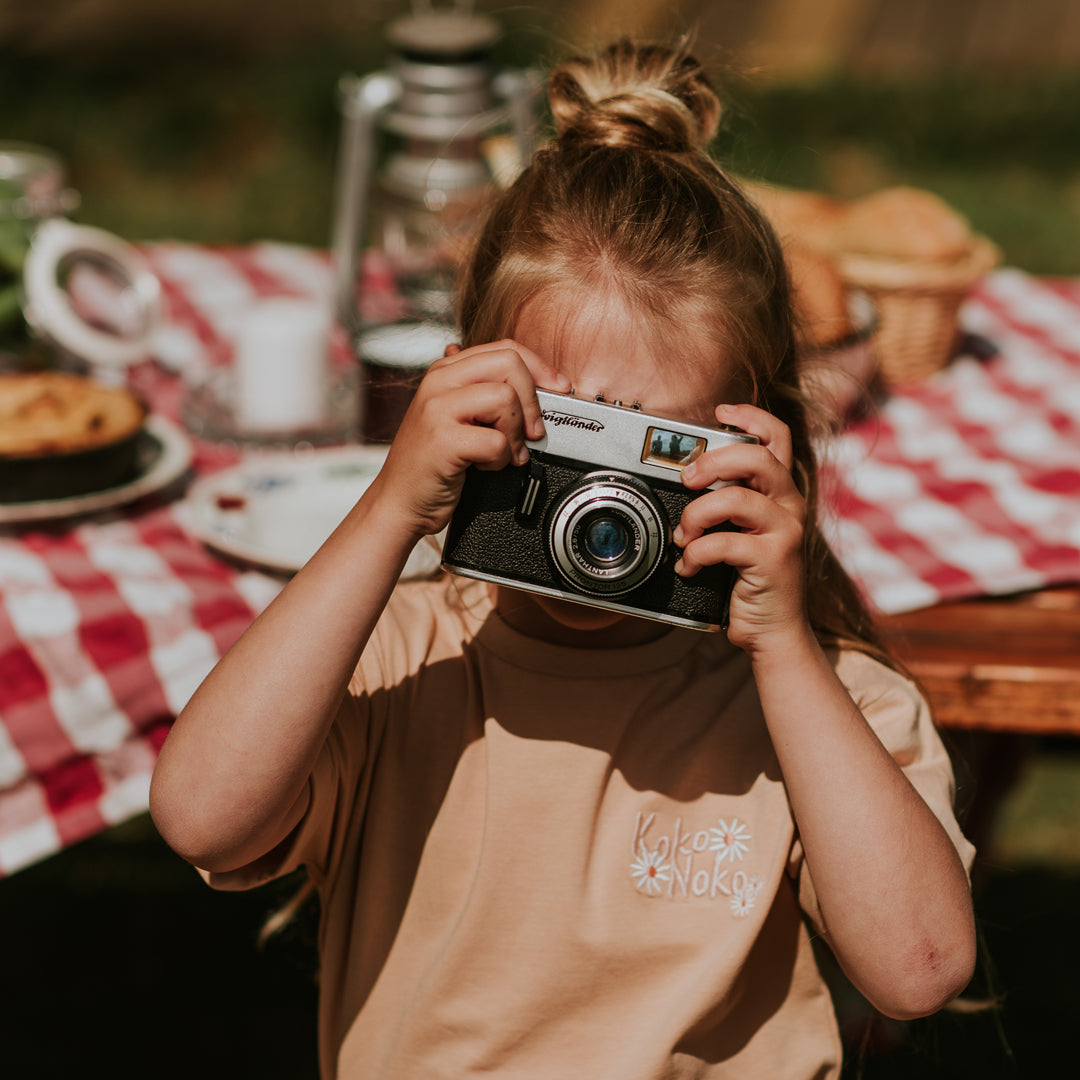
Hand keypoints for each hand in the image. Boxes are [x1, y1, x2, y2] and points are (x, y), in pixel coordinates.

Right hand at [368, 339, 570, 539]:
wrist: (399, 502)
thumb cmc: (432, 463)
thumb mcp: (456, 416)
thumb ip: (483, 392)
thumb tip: (536, 378)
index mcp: (445, 371)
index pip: (505, 348)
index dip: (540, 367)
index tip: (559, 389)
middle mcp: (438, 382)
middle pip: (509, 364)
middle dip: (532, 400)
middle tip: (531, 433)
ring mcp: (437, 409)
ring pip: (505, 399)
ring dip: (515, 434)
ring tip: (502, 454)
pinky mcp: (442, 439)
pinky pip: (496, 441)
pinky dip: (500, 461)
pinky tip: (484, 467)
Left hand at [673, 404, 808, 653]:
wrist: (773, 631)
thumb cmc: (750, 580)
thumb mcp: (740, 532)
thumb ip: (727, 504)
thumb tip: (687, 477)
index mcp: (781, 492)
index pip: (777, 437)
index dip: (751, 416)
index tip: (721, 412)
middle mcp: (790, 506)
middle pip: (757, 458)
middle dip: (712, 463)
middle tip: (687, 481)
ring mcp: (786, 531)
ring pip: (736, 499)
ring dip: (696, 516)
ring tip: (683, 536)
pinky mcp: (774, 560)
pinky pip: (723, 543)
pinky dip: (696, 554)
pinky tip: (689, 567)